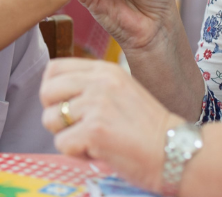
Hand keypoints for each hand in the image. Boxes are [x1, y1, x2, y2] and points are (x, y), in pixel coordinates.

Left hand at [39, 58, 184, 193]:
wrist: (175, 152)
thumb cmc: (147, 129)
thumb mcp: (121, 91)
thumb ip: (91, 87)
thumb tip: (54, 94)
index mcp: (104, 70)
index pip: (54, 68)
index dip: (52, 90)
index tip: (64, 106)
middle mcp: (98, 82)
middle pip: (46, 92)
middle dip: (55, 115)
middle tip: (77, 128)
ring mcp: (96, 105)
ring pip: (50, 120)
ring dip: (67, 136)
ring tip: (93, 140)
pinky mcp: (94, 131)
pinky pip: (62, 143)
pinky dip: (76, 153)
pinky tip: (98, 152)